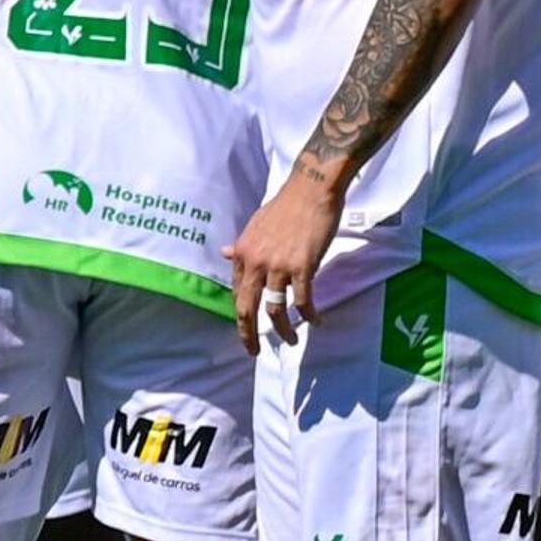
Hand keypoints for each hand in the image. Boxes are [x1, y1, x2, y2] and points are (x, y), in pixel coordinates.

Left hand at [229, 168, 347, 354]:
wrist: (311, 189)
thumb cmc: (287, 204)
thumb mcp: (257, 225)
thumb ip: (242, 244)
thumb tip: (224, 253)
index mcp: (243, 251)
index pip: (237, 291)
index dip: (242, 312)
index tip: (249, 326)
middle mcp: (256, 261)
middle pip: (247, 307)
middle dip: (249, 335)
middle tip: (254, 352)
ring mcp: (279, 265)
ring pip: (275, 309)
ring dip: (283, 330)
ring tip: (291, 341)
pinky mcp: (303, 266)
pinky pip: (303, 299)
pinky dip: (309, 314)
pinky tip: (316, 321)